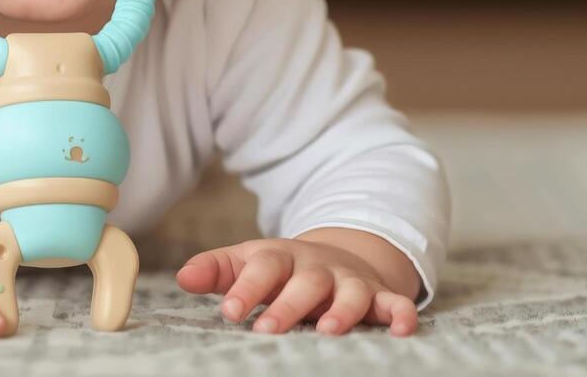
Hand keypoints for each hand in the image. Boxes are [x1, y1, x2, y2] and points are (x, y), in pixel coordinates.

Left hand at [176, 233, 420, 336]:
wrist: (338, 255)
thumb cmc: (283, 269)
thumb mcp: (249, 262)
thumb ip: (217, 271)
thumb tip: (183, 277)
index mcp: (281, 258)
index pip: (262, 267)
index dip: (245, 288)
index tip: (228, 312)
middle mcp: (317, 267)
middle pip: (305, 282)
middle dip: (287, 305)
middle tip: (266, 329)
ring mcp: (350, 280)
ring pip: (350, 292)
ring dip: (342, 310)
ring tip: (328, 331)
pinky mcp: (379, 295)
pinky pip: (394, 303)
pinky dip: (402, 314)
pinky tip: (403, 330)